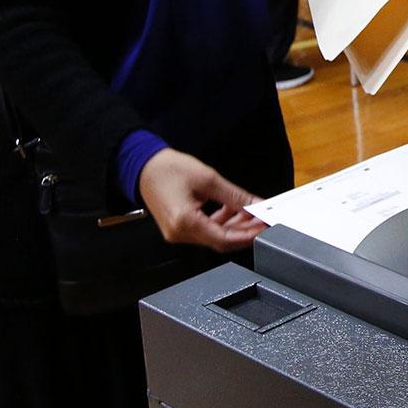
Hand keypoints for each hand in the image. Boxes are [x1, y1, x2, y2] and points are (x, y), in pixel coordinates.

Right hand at [136, 148, 263, 253]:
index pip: (224, 239)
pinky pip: (205, 231)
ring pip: (214, 236)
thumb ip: (235, 197)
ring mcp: (178, 233)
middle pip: (220, 241)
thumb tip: (255, 206)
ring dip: (234, 226)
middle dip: (244, 231)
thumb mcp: (208, 179)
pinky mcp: (179, 228)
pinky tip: (232, 210)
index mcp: (185, 222)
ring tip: (249, 211)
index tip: (263, 227)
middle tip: (261, 219)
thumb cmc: (167, 169)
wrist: (143, 166)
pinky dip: (221, 222)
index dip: (248, 235)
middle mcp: (179, 233)